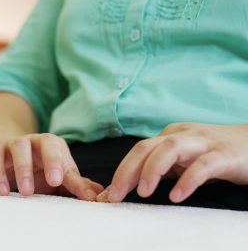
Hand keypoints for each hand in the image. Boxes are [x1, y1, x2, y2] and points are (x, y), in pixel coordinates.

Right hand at [0, 133, 103, 200]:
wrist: (12, 160)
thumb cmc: (42, 169)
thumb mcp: (59, 175)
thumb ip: (76, 184)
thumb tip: (98, 197)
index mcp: (53, 144)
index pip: (59, 151)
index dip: (60, 164)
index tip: (59, 181)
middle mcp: (35, 140)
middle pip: (42, 142)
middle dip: (48, 161)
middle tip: (51, 183)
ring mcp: (14, 144)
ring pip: (18, 147)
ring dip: (22, 169)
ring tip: (26, 192)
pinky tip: (2, 191)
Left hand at [97, 123, 247, 202]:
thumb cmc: (214, 155)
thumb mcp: (182, 161)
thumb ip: (160, 170)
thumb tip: (128, 187)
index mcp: (169, 136)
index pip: (138, 151)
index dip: (120, 172)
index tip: (108, 195)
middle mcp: (181, 135)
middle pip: (145, 147)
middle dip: (126, 172)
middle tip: (115, 196)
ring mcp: (202, 143)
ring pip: (169, 149)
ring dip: (152, 170)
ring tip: (143, 192)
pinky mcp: (224, 155)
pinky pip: (202, 165)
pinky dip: (187, 180)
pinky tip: (177, 196)